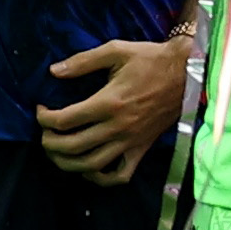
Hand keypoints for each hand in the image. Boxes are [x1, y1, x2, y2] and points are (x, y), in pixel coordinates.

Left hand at [34, 32, 188, 184]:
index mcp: (109, 102)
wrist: (188, 71)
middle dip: (49, 142)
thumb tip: (54, 71)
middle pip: (71, 146)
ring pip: (90, 165)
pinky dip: (101, 178)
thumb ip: (83, 61)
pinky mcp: (142, 148)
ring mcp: (131, 141)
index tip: (41, 109)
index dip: (44, 118)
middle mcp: (118, 126)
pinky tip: (89, 169)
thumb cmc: (151, 59)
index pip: (64, 120)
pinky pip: (120, 174)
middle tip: (45, 131)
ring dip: (66, 163)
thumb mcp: (116, 51)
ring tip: (58, 152)